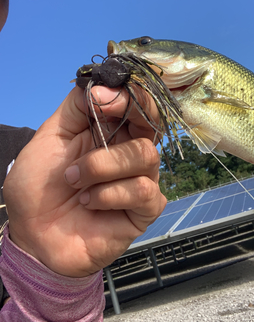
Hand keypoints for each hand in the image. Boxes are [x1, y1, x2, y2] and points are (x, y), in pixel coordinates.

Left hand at [3, 85, 165, 276]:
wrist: (33, 236)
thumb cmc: (39, 189)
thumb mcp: (49, 138)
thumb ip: (75, 108)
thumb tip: (100, 84)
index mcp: (109, 133)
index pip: (135, 102)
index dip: (126, 94)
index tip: (98, 98)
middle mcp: (128, 153)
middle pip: (153, 121)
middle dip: (131, 114)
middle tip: (97, 125)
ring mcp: (139, 181)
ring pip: (146, 155)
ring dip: (102, 166)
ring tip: (75, 181)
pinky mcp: (143, 210)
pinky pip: (143, 191)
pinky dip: (110, 194)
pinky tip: (89, 203)